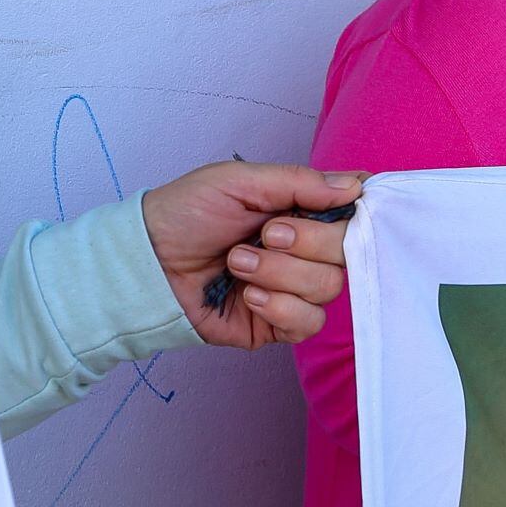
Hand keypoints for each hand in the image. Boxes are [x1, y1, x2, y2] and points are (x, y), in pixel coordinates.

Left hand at [143, 160, 362, 347]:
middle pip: (347, 252)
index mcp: (301, 210)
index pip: (354, 212)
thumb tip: (355, 186)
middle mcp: (306, 250)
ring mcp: (294, 289)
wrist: (148, 263)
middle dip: (307, 243)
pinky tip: (248, 297)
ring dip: (280, 274)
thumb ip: (297, 182)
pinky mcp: (279, 324)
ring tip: (238, 264)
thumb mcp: (238, 182)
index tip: (340, 207)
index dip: (357, 212)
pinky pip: (308, 322)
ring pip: (328, 288)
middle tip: (265, 234)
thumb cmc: (186, 213)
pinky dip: (280, 307)